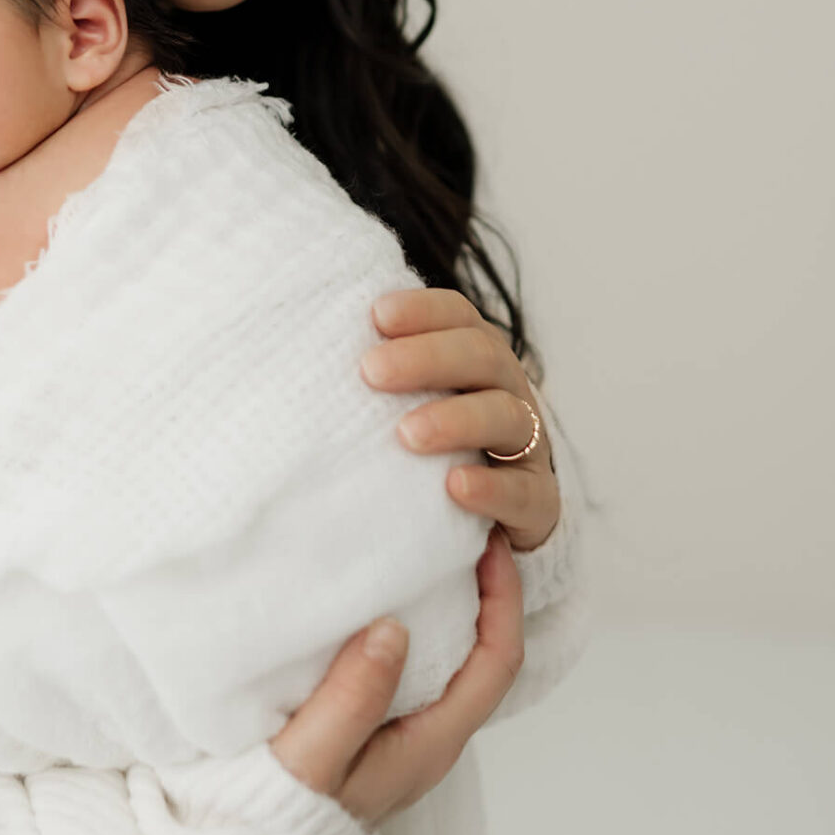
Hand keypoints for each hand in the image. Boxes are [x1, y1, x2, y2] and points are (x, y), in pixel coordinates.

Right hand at [270, 525, 523, 823]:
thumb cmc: (273, 813)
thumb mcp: (310, 758)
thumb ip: (353, 698)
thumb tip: (395, 629)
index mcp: (429, 745)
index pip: (496, 664)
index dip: (503, 601)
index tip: (486, 544)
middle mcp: (427, 740)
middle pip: (483, 658)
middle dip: (484, 594)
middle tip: (459, 533)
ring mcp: (399, 737)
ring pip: (447, 662)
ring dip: (447, 608)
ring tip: (421, 552)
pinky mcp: (369, 730)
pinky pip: (409, 667)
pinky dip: (408, 625)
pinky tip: (374, 597)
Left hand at [361, 286, 559, 556]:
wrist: (477, 523)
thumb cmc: (420, 454)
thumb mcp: (396, 407)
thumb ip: (370, 378)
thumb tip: (298, 342)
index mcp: (475, 359)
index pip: (460, 317)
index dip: (423, 310)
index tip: (376, 316)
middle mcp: (507, 392)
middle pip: (484, 356)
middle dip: (428, 358)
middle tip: (371, 371)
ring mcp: (527, 447)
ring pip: (508, 417)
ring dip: (456, 420)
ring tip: (407, 435)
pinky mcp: (537, 503)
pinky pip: (524, 492)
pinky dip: (492, 488)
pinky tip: (455, 486)